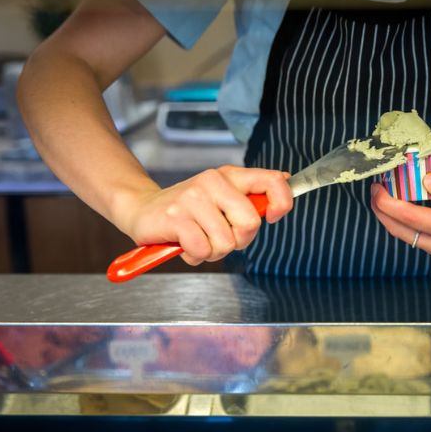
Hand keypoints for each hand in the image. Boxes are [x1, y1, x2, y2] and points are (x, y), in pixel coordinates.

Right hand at [114, 165, 292, 265]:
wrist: (143, 209)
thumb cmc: (189, 209)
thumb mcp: (223, 195)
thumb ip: (252, 191)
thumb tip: (286, 178)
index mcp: (230, 176)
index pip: (271, 181)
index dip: (282, 202)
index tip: (274, 217)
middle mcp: (213, 182)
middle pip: (250, 223)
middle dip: (239, 240)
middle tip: (220, 236)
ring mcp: (193, 198)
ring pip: (226, 243)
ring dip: (213, 251)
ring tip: (198, 239)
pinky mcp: (176, 217)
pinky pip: (202, 250)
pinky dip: (195, 255)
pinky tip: (185, 244)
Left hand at [370, 170, 430, 260]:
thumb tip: (427, 181)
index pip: (412, 219)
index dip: (389, 204)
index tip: (377, 188)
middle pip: (402, 231)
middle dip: (382, 211)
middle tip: (374, 190)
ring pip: (405, 237)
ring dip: (389, 218)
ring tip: (381, 196)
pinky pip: (414, 237)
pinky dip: (401, 223)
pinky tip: (396, 206)